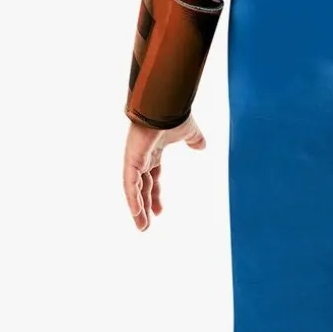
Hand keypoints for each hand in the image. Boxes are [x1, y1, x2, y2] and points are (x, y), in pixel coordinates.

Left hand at [123, 115, 205, 230]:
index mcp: (153, 152)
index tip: (160, 210)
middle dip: (145, 205)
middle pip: (142, 188)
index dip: (156, 194)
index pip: (152, 178)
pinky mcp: (131, 160)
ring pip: (134, 190)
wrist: (164, 103)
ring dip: (138, 209)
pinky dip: (132, 199)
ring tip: (142, 227)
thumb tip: (203, 146)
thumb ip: (194, 139)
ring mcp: (135, 159)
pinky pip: (129, 184)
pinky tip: (136, 214)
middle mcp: (142, 157)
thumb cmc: (173, 113)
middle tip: (147, 223)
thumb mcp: (188, 131)